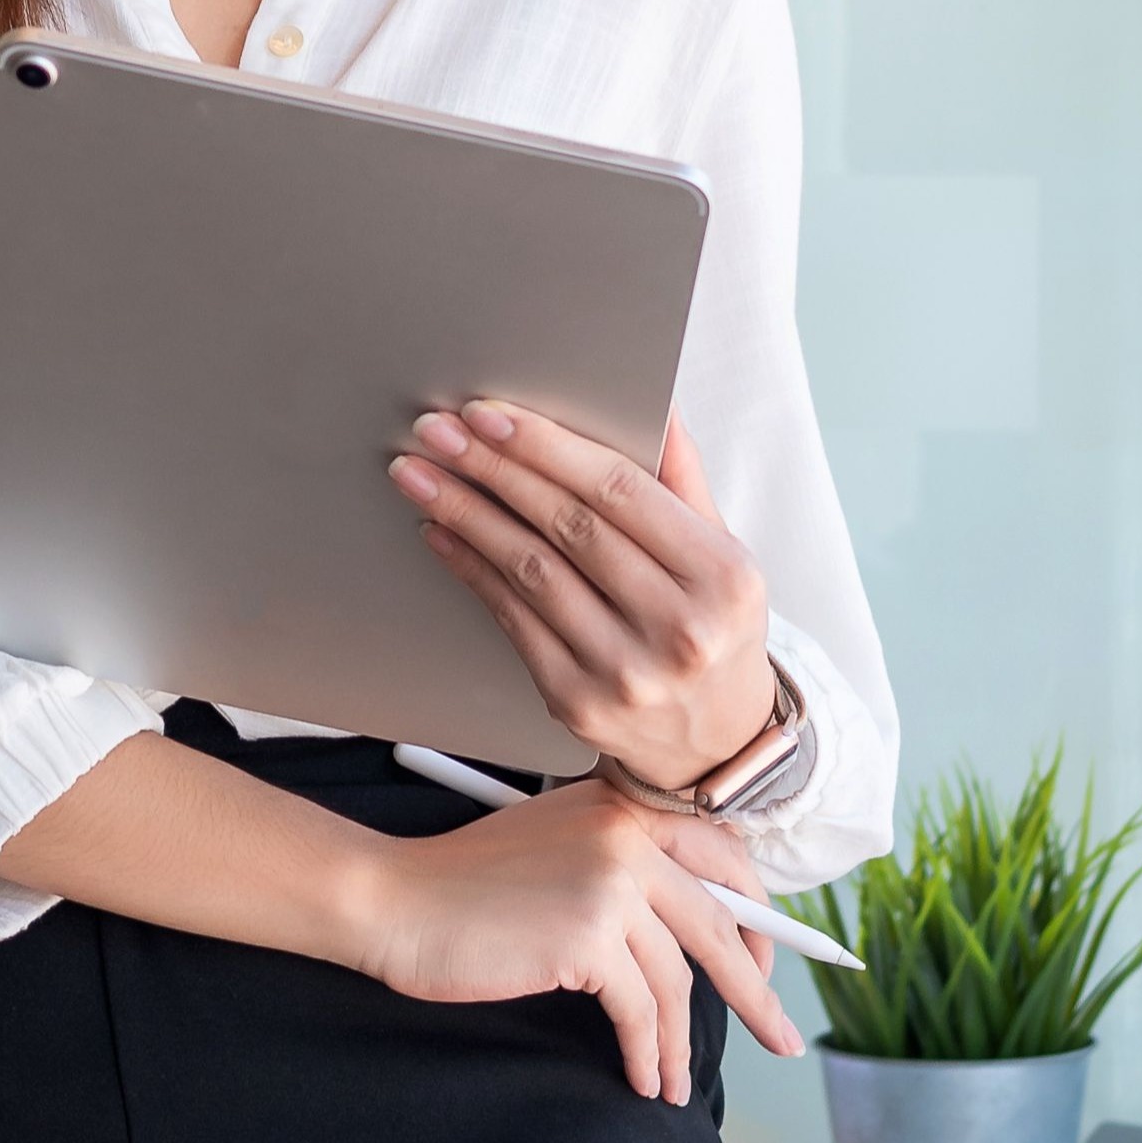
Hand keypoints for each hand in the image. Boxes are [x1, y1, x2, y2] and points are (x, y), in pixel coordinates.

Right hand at [341, 779, 805, 1102]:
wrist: (396, 899)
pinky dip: (649, 1051)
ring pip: (679, 979)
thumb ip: (628, 866)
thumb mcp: (560, 844)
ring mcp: (611, 883)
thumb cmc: (466, 882)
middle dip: (754, 990)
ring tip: (677, 1083)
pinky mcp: (587, 936)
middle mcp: (628, 834)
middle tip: (778, 1034)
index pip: (724, 858)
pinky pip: (640, 1009)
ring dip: (682, 1042)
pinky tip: (645, 1076)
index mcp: (625, 805)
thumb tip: (703, 930)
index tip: (765, 964)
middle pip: (720, 923)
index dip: (755, 919)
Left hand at [389, 402, 778, 791]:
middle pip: (568, 526)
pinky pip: (511, 618)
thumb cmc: (712, 627)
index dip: (547, 447)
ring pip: (530, 571)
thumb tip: (656, 401)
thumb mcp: (722, 551)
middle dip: (494, 469)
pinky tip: (440, 532)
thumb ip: (682, 477)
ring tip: (419, 473)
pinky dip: (470, 569)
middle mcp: (677, 628)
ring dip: (465, 514)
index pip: (621, 491)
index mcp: (721, 576)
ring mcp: (624, 671)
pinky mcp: (576, 701)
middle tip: (438, 430)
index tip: (490, 413)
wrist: (712, 741)